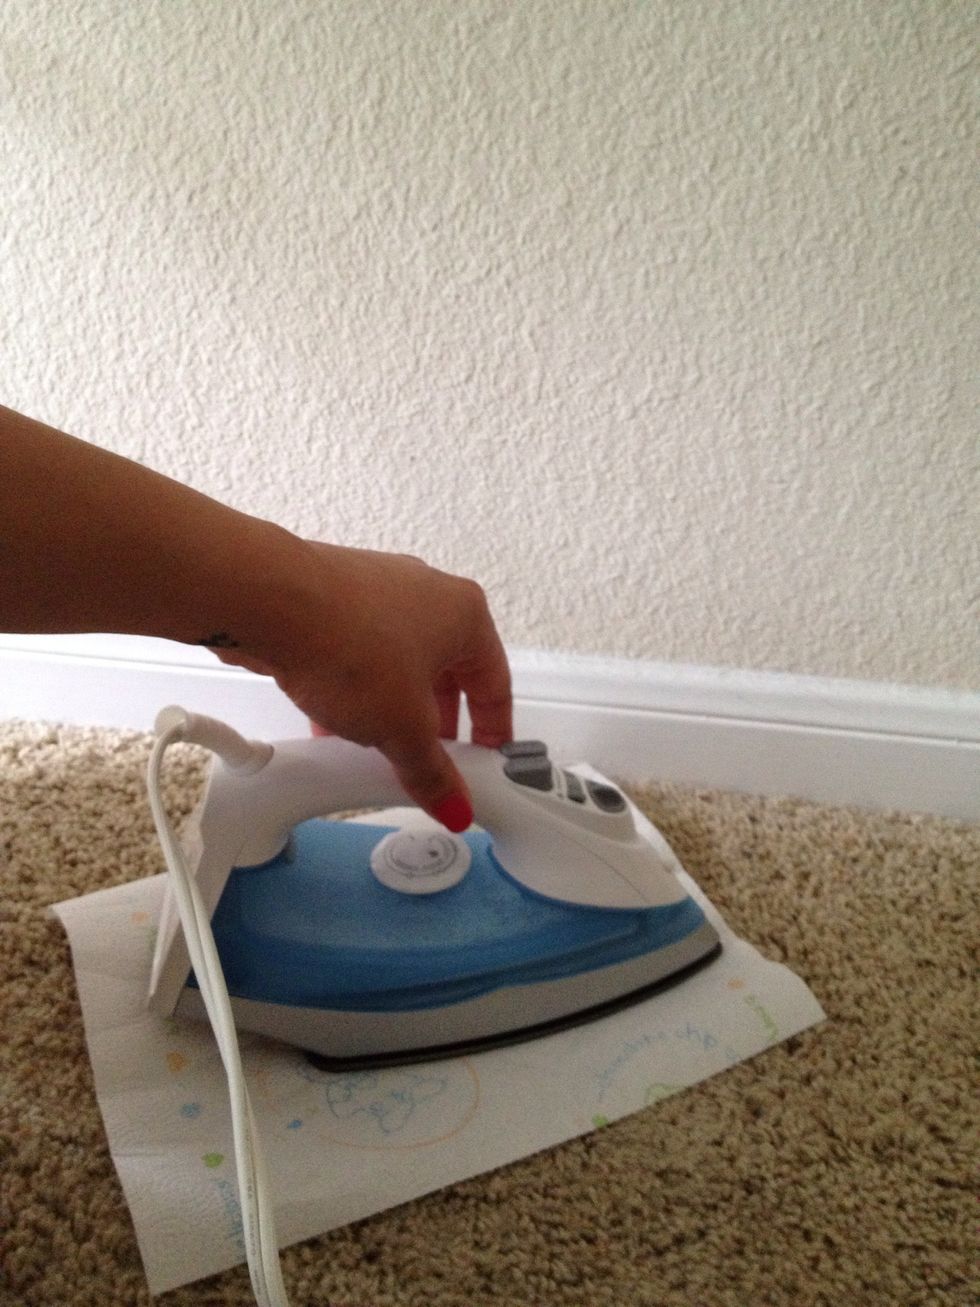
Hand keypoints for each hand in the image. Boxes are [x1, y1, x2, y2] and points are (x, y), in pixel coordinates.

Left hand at [215, 543, 512, 829]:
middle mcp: (426, 594)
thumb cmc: (348, 641)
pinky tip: (335, 730)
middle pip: (444, 677)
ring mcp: (377, 592)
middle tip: (428, 766)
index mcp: (465, 614)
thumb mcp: (404, 728)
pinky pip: (357, 656)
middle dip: (434, 728)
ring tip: (377, 753)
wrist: (267, 604)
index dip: (492, 733)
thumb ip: (432, 772)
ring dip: (391, 713)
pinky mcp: (334, 601)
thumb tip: (452, 802)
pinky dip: (354, 693)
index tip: (484, 766)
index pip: (495, 684)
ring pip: (396, 667)